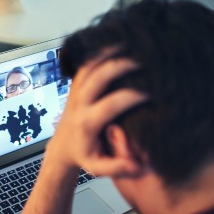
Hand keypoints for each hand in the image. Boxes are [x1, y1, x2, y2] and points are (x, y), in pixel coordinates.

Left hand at [46, 58, 147, 176]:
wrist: (62, 147)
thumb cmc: (81, 155)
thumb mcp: (98, 168)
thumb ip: (117, 167)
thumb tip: (138, 166)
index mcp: (87, 123)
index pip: (111, 104)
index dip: (132, 96)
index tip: (151, 93)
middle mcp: (79, 104)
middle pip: (98, 77)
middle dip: (121, 65)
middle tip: (143, 61)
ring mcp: (75, 94)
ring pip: (89, 67)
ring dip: (108, 54)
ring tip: (129, 44)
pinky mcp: (74, 89)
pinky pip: (84, 67)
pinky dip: (98, 55)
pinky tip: (112, 48)